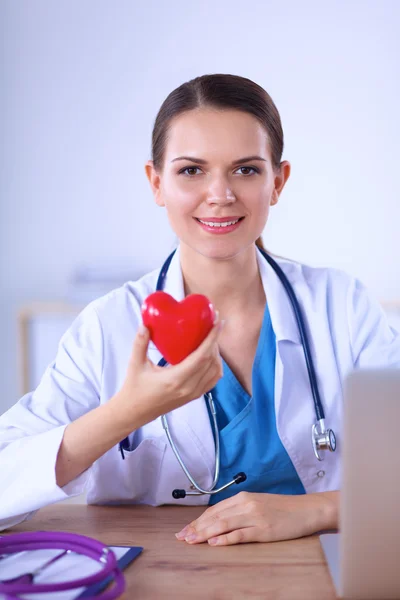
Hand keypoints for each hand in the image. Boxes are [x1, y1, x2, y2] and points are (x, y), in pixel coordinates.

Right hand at [116, 315, 223, 426]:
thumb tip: (145, 324)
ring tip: (210, 340)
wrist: (135, 412)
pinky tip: (210, 356)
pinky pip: (213, 380)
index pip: (201, 357)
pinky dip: (216, 366)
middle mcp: (188, 388)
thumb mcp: (135, 364)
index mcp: (175, 379)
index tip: (217, 323)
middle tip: (211, 326)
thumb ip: (140, 343)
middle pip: (211, 361)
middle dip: (214, 342)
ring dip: (216, 354)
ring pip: (215, 371)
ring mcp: (193, 394)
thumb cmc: (134, 388)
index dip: (212, 338)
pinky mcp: (194, 397)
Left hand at [175, 491, 337, 545]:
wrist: (306, 509)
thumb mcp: (258, 503)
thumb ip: (240, 509)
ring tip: (192, 540)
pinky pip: (240, 534)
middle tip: (182, 537)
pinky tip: (214, 543)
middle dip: (197, 527)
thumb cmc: (283, 508)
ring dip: (205, 533)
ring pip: (224, 524)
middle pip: (216, 516)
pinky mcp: (263, 530)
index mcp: (244, 497)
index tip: (186, 529)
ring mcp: (254, 517)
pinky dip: (225, 539)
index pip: (215, 509)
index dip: (199, 520)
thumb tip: (220, 520)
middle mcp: (246, 504)